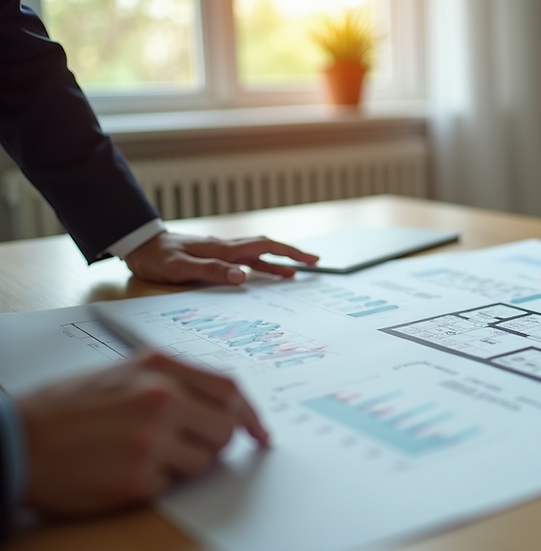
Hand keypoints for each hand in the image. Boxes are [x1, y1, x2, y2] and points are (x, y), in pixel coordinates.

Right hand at [16, 352, 268, 515]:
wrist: (16, 438)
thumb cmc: (69, 407)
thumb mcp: (124, 373)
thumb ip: (176, 382)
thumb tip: (226, 406)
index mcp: (160, 367)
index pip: (230, 389)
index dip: (250, 414)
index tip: (261, 433)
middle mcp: (162, 397)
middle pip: (225, 429)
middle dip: (213, 443)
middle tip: (184, 446)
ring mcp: (151, 438)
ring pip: (204, 462)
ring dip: (181, 465)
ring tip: (140, 453)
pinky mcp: (137, 477)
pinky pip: (172, 486)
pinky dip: (154, 483)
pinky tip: (122, 469)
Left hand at [125, 232, 318, 284]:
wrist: (139, 245)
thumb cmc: (156, 258)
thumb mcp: (179, 268)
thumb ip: (211, 271)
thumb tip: (243, 277)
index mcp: (223, 249)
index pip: (265, 247)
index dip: (290, 253)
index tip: (310, 260)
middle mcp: (226, 247)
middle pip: (267, 247)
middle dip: (292, 255)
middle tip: (313, 264)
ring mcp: (221, 251)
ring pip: (257, 255)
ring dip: (277, 262)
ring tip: (295, 274)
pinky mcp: (214, 256)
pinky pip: (244, 260)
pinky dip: (259, 267)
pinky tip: (264, 275)